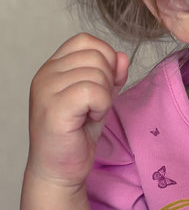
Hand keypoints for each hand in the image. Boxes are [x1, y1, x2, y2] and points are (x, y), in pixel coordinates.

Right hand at [27, 33, 128, 189]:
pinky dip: (102, 106)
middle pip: (96, 55)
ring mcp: (46, 90)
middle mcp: (45, 74)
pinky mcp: (54, 108)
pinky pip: (94, 91)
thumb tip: (122, 56)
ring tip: (89, 113)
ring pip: (98, 73)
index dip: (105, 58)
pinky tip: (89, 119)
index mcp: (53, 66)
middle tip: (95, 104)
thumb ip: (111, 73)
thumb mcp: (100, 95)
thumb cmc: (77, 132)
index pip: (86, 40)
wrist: (60, 169)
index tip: (103, 84)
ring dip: (105, 97)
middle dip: (108, 80)